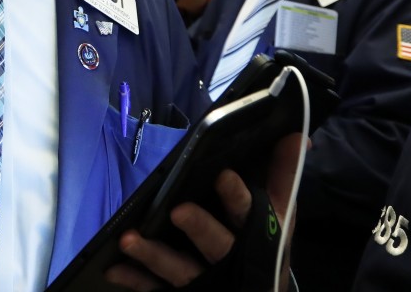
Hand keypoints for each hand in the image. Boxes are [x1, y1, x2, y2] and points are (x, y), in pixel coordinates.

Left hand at [103, 134, 302, 290]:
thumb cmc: (263, 250)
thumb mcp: (277, 218)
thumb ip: (283, 177)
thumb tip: (297, 135)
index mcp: (258, 237)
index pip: (252, 214)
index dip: (238, 198)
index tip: (224, 175)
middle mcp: (233, 261)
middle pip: (218, 245)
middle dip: (201, 228)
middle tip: (179, 210)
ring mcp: (206, 282)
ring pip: (181, 270)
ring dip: (154, 255)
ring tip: (128, 239)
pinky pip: (155, 290)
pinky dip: (135, 279)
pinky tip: (114, 268)